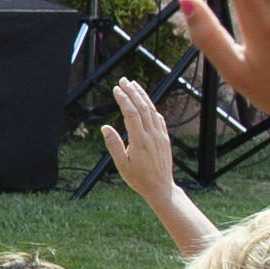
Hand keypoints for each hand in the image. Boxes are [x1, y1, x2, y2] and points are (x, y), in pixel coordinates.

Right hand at [100, 80, 177, 200]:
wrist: (161, 188)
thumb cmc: (139, 179)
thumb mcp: (121, 165)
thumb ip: (114, 145)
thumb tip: (105, 128)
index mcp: (140, 140)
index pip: (131, 113)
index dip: (123, 99)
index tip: (116, 89)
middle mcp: (152, 135)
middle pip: (142, 107)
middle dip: (132, 92)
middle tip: (123, 80)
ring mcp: (160, 135)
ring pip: (152, 110)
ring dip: (142, 96)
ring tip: (134, 85)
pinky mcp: (164, 138)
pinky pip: (158, 118)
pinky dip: (152, 107)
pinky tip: (147, 103)